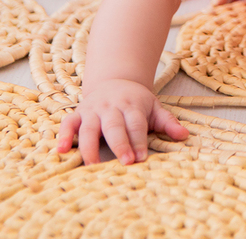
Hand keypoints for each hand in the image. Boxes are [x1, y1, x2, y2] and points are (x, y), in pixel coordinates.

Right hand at [56, 78, 189, 165]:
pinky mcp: (78, 113)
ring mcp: (92, 110)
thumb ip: (168, 122)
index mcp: (131, 105)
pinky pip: (68, 123)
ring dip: (90, 146)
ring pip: (89, 128)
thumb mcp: (154, 107)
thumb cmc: (136, 101)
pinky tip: (61, 151)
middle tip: (126, 162)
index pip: (135, 124)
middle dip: (120, 144)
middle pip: (114, 126)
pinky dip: (63, 135)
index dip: (138, 141)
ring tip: (93, 165)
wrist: (114, 80)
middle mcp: (110, 107)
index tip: (142, 158)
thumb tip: (184, 135)